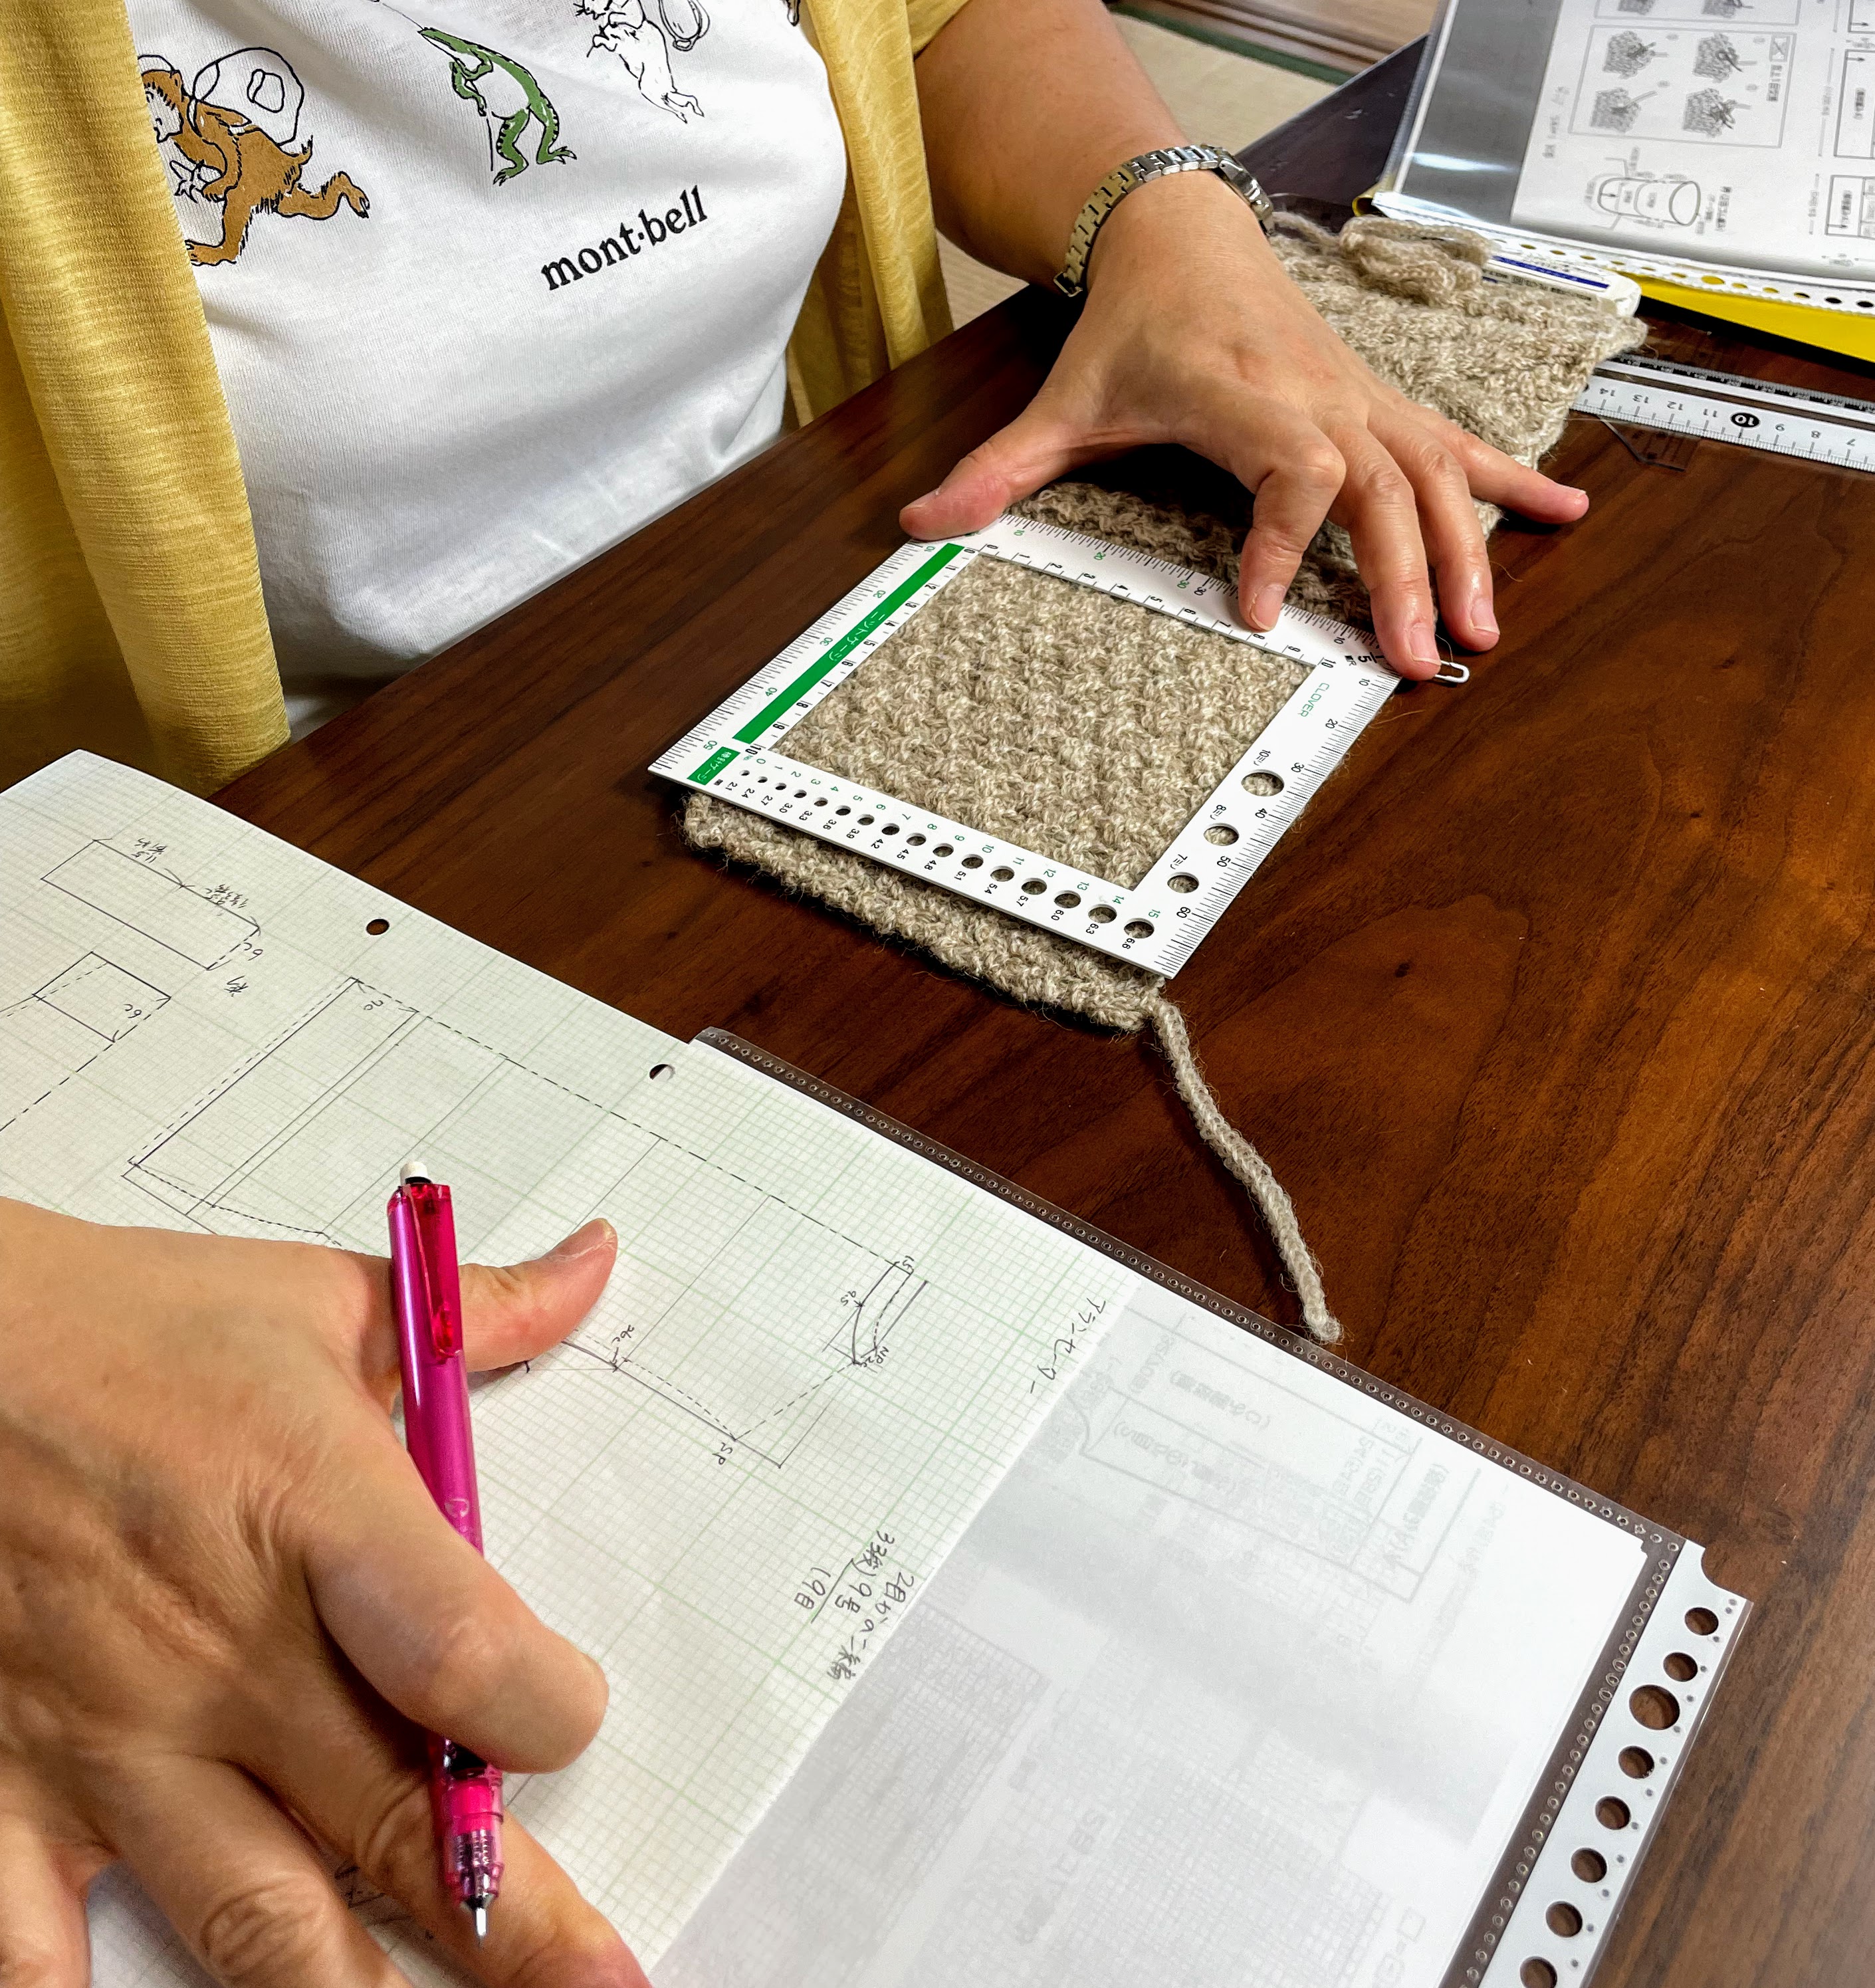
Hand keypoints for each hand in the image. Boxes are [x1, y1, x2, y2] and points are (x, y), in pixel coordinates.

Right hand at [0, 1198, 646, 1987]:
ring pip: (258, 1922)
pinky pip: (43, 1956)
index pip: (467, 1657)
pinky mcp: (0, 1792)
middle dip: (513, 1927)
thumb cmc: (124, 1330)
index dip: (550, 1712)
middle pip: (393, 1823)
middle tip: (606, 1985)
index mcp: (315, 1516)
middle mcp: (221, 1649)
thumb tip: (600, 1262)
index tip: (575, 1718)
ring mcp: (107, 1738)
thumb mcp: (318, 1300)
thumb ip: (482, 1312)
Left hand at [902, 172, 1589, 678]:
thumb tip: (917, 521)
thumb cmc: (1130, 326)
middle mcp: (1316, 395)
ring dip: (1466, 554)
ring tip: (1483, 634)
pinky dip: (1512, 481)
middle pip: (1383, 488)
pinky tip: (1565, 517)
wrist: (1184, 235)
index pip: (1292, 471)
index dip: (1286, 544)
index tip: (1262, 614)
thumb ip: (999, 468)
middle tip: (1411, 665)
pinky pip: (1456, 443)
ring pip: (1433, 474)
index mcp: (1242, 395)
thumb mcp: (1061, 401)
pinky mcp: (1379, 402)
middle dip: (1404, 579)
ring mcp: (1359, 397)